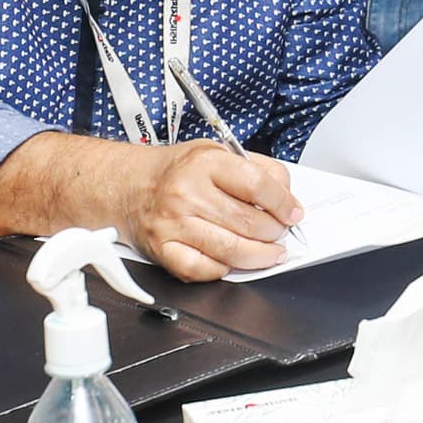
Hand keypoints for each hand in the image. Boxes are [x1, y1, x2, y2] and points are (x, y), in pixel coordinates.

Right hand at [122, 143, 300, 280]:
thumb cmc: (175, 171)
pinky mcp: (163, 249)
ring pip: (231, 249)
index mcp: (204, 163)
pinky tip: (231, 260)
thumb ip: (256, 168)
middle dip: (275, 232)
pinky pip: (203, 270)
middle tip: (280, 232)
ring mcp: (174, 223)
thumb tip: (286, 196)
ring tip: (269, 252)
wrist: (129, 185)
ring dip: (260, 255)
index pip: (257, 185)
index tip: (293, 213)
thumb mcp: (216, 152)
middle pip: (248, 222)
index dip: (283, 203)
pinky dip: (223, 269)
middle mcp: (187, 193)